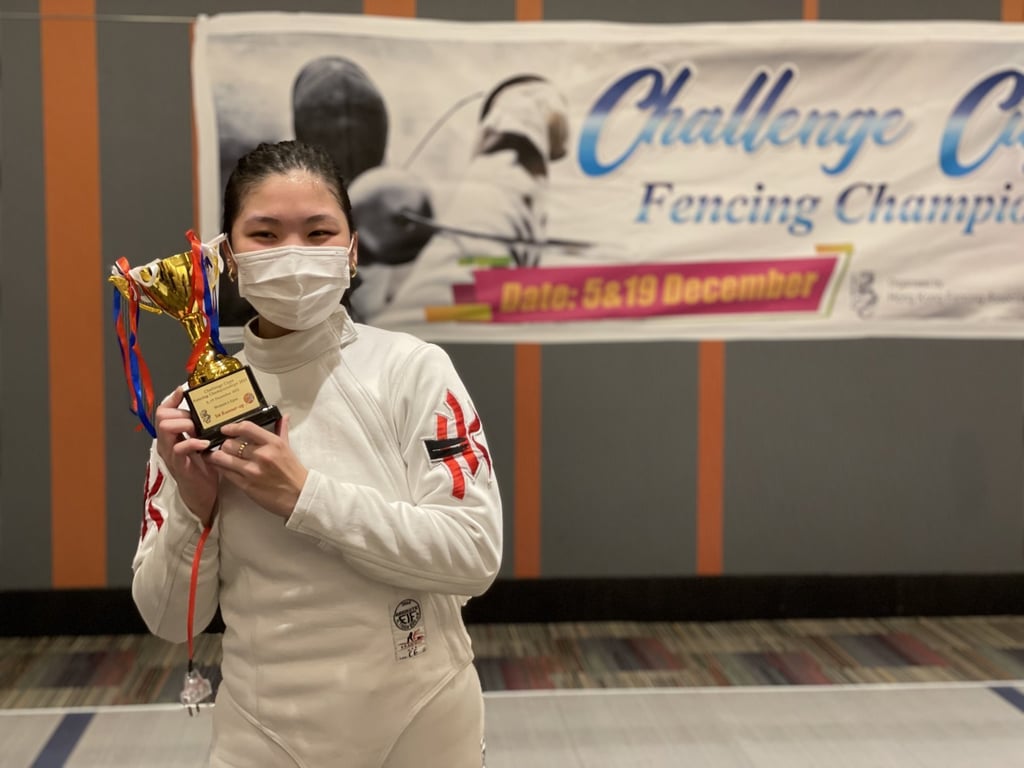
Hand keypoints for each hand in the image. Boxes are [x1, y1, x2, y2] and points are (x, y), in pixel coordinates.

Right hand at [155, 387, 216, 525]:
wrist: (202, 495)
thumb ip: (203, 428)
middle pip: (162, 416)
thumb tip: (216, 410)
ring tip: (198, 429)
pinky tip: (204, 444)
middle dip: (181, 412)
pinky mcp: (179, 465)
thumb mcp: (202, 443)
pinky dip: (191, 443)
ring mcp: (171, 454)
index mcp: (172, 435)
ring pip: (166, 428)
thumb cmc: (203, 468)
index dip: (172, 399)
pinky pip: (179, 449)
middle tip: (197, 419)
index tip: (184, 391)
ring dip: (184, 424)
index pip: (164, 411)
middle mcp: (167, 443)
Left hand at [204, 416, 307, 518]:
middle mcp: (262, 454)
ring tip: (216, 457)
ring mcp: (253, 470)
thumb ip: (282, 431)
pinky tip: (221, 467)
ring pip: (222, 458)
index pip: (246, 428)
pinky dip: (220, 468)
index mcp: (273, 443)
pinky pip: (225, 473)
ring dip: (217, 457)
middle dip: (225, 445)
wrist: (300, 496)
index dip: (232, 427)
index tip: (225, 430)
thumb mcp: (288, 448)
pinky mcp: (246, 485)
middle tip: (226, 448)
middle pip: (230, 443)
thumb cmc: (293, 472)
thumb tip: (283, 417)